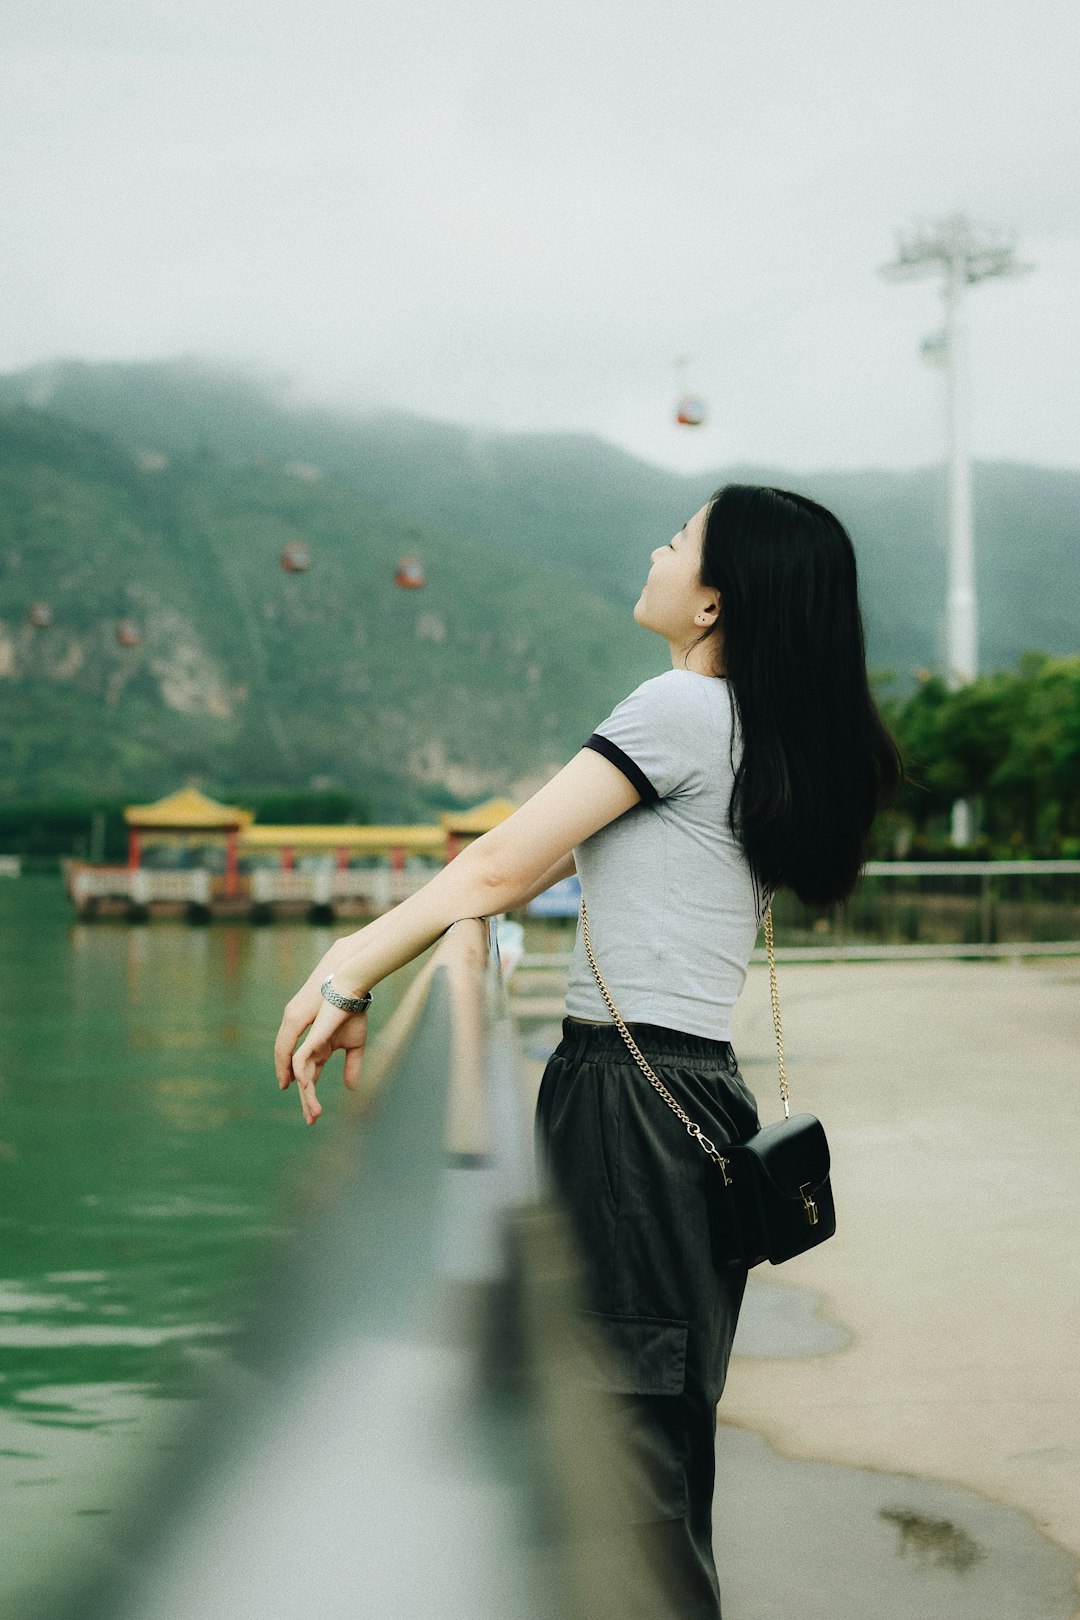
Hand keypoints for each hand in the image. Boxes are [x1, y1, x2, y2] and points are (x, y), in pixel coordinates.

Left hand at [275, 944, 369, 1125]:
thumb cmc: (353, 1014)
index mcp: (319, 1051)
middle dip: (307, 1100)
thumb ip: (352, 1066)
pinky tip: (305, 1086)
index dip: (311, 1096)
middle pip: (304, 1080)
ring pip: (301, 1073)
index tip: (314, 1116)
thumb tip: (351, 1088)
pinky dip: (301, 1072)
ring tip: (314, 1112)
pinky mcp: (311, 1037)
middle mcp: (309, 1050)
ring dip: (307, 1094)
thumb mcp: (355, 1045)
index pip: (311, 1078)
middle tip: (311, 1120)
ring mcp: (309, 1044)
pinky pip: (300, 1058)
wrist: (350, 992)